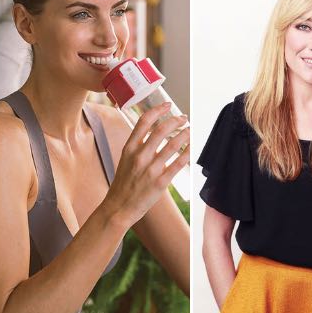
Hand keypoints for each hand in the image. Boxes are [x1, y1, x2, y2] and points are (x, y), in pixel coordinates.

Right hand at [106, 102, 189, 226]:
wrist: (118, 208)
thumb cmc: (123, 184)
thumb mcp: (125, 160)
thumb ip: (137, 147)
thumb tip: (153, 134)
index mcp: (129, 149)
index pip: (143, 122)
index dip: (157, 110)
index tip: (167, 105)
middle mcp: (139, 156)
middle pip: (160, 130)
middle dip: (175, 120)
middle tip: (183, 118)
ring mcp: (150, 169)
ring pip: (172, 145)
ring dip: (184, 134)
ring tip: (190, 130)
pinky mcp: (160, 182)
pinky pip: (178, 163)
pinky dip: (187, 153)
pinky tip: (192, 147)